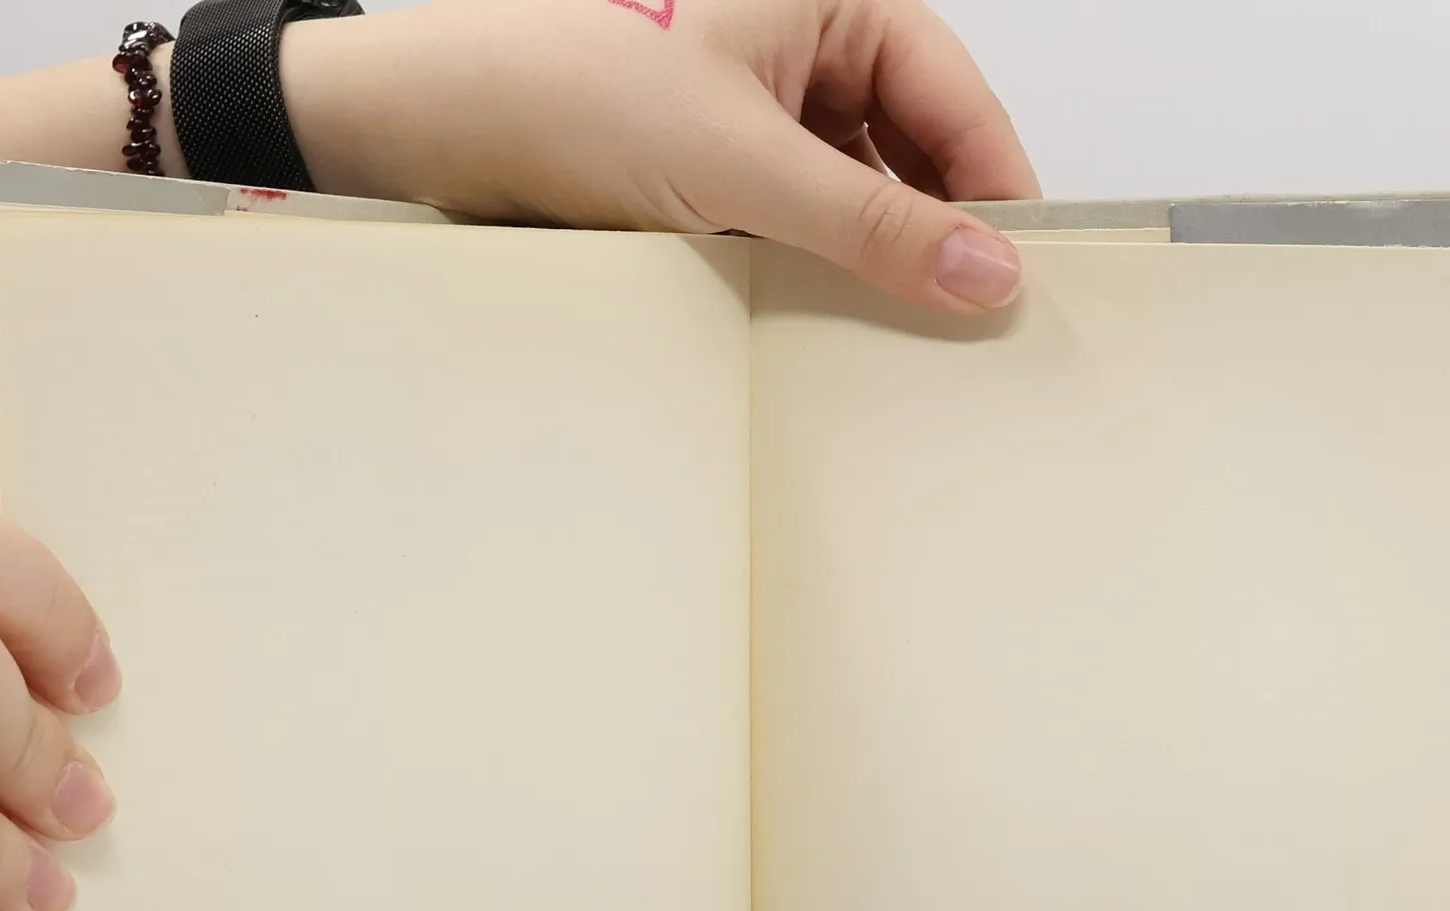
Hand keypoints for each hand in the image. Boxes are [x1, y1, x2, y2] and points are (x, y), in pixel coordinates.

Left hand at [284, 0, 1039, 312]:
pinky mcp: (707, 158)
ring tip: (893, 334)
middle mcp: (794, 36)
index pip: (953, 95)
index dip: (993, 188)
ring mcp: (749, 100)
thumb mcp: (741, 164)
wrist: (429, 127)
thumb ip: (871, 224)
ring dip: (867, 257)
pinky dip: (810, 265)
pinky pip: (791, 214)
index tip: (1019, 277)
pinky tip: (821, 319)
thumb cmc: (563, 89)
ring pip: (850, 188)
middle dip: (931, 232)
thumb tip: (983, 272)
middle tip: (964, 324)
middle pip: (908, 144)